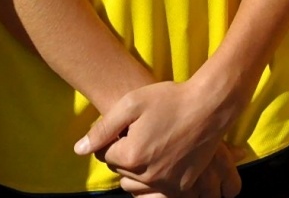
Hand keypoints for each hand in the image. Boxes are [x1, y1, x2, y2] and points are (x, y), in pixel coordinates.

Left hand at [75, 79, 237, 194]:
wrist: (210, 106)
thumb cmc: (170, 99)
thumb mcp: (132, 104)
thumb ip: (103, 128)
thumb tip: (79, 150)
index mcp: (130, 155)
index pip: (104, 154)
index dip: (114, 138)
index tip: (128, 125)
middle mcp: (146, 175)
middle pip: (120, 169)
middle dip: (125, 153)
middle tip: (141, 132)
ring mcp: (166, 183)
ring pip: (136, 183)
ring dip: (138, 168)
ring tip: (152, 144)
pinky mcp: (182, 186)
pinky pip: (158, 189)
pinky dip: (158, 176)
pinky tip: (166, 155)